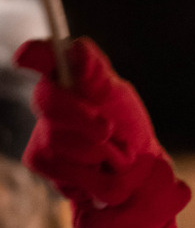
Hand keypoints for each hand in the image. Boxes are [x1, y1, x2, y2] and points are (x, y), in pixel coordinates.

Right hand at [14, 38, 189, 227]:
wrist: (135, 173)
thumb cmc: (126, 127)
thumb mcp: (117, 95)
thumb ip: (95, 71)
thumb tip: (76, 49)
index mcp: (65, 75)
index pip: (42, 55)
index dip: (35, 54)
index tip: (26, 59)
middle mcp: (47, 100)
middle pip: (49, 101)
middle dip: (86, 120)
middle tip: (108, 130)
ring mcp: (40, 131)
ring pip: (61, 142)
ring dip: (99, 154)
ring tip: (109, 154)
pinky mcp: (39, 161)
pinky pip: (63, 170)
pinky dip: (92, 177)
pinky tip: (96, 171)